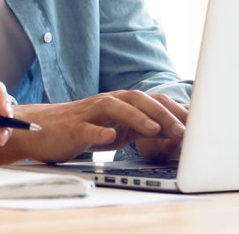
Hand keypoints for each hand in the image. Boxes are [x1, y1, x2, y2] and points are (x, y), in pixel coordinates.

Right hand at [0, 91, 186, 164]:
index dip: (175, 110)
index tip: (198, 125)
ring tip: (155, 130)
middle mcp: (106, 103)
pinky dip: (99, 132)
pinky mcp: (71, 128)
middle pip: (137, 99)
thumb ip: (138, 128)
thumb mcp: (114, 129)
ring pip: (114, 108)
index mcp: (119, 103)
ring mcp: (88, 114)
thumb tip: (170, 135)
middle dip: (163, 113)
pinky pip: (86, 128)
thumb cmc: (79, 129)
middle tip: (183, 131)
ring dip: (137, 118)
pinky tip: (111, 139)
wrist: (39, 129)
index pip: (152, 101)